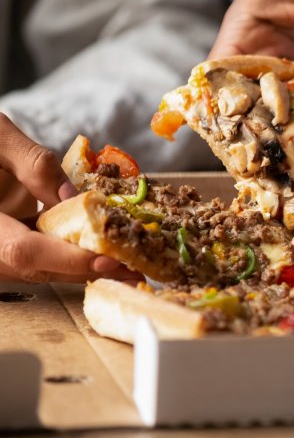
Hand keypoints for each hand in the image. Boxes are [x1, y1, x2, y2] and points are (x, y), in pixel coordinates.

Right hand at [0, 115, 131, 282]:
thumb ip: (34, 165)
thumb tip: (75, 198)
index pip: (22, 251)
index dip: (66, 258)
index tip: (108, 259)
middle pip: (34, 268)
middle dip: (85, 269)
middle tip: (135, 271)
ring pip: (36, 269)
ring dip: (81, 268)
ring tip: (129, 267)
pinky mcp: (0, 249)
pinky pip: (34, 259)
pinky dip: (68, 257)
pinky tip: (103, 252)